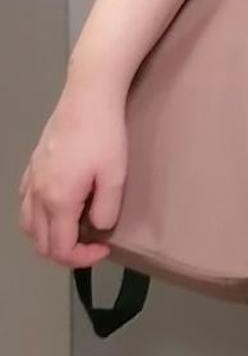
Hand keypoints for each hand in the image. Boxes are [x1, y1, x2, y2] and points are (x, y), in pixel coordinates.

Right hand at [17, 80, 127, 267]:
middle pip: (39, 242)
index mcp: (57, 200)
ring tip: (73, 229)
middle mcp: (37, 193)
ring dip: (48, 236)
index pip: (59, 249)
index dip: (81, 259)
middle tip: (90, 243)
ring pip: (28, 224)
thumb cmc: (104, 134)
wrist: (88, 96)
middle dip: (64, 252)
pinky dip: (37, 215)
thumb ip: (106, 209)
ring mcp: (31, 177)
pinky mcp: (33, 164)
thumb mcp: (115, 175)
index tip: (103, 248)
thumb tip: (99, 227)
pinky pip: (25, 201)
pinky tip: (55, 206)